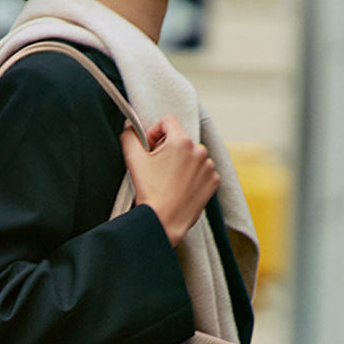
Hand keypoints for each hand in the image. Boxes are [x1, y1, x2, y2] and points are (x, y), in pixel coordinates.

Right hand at [121, 115, 219, 247]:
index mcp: (181, 141)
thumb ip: (129, 136)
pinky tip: (180, 188)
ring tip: (169, 181)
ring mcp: (209, 167)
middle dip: (167, 150)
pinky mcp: (213, 182)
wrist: (163, 222)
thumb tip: (130, 128)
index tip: (149, 148)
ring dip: (181, 163)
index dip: (154, 132)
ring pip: (192, 156)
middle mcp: (199, 150)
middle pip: (180, 140)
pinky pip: (202, 171)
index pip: (167, 121)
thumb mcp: (133, 160)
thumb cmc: (150, 193)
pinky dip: (192, 176)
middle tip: (157, 169)